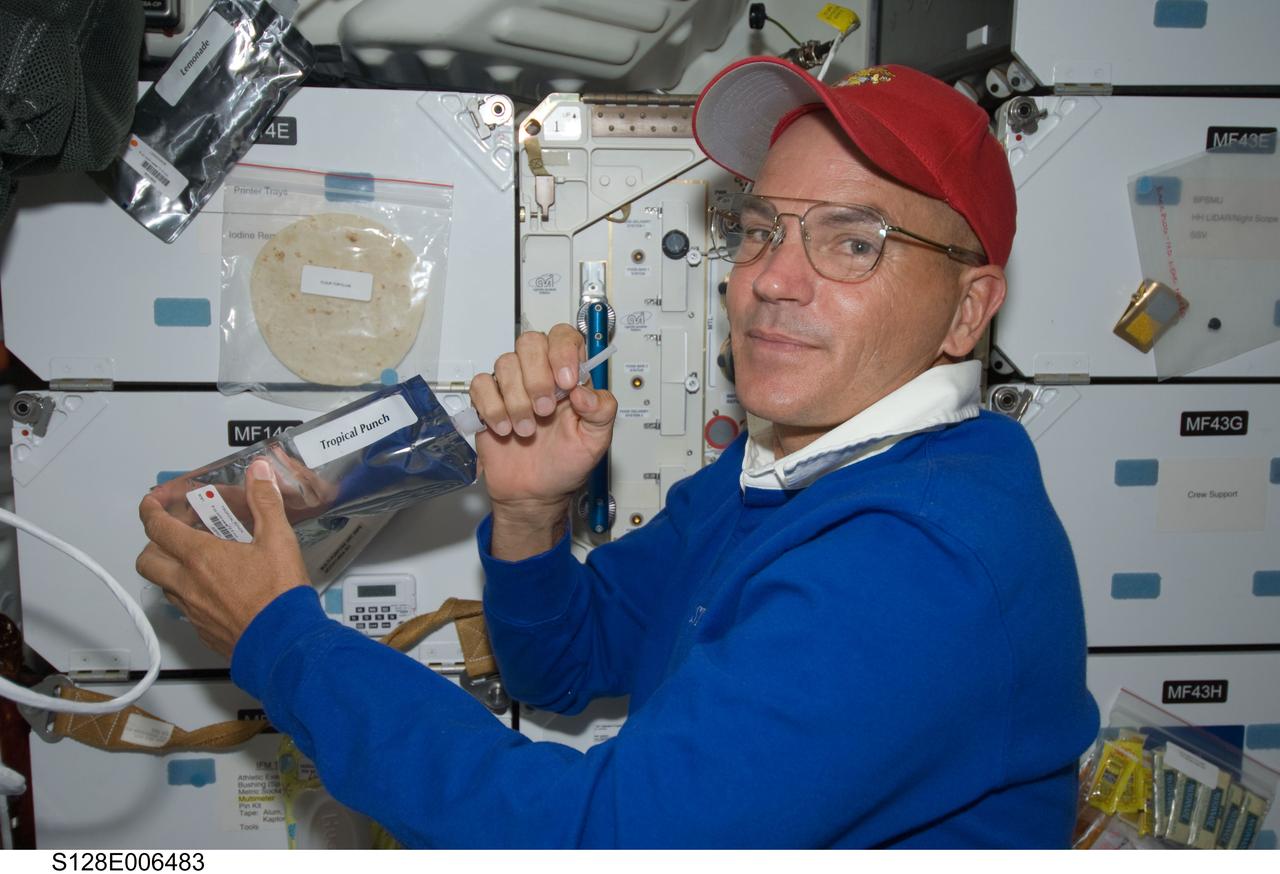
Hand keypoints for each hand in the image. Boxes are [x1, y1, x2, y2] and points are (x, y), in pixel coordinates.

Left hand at [136, 459, 310, 657]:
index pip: (157, 526)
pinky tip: (214, 588)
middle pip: (147, 559)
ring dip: (170, 568)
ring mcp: (192, 609)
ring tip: (196, 559)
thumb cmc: (278, 595)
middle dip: (154, 542)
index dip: (151, 509)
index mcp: (200, 556)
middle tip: (175, 532)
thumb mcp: (278, 539)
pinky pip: (183, 607)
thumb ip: (265, 502)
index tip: (154, 502)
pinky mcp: (201, 629)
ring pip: (163, 584)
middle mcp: (187, 583)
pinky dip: (188, 593)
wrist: (283, 642)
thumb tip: (257, 473)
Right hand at [469, 324, 616, 557]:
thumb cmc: (565, 465)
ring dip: (516, 400)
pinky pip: (481, 384)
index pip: (566, 337)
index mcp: (569, 377)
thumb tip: (586, 392)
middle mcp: (540, 375)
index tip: (566, 382)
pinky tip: (505, 428)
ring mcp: (512, 386)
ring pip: (505, 363)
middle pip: (530, 342)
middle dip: (537, 377)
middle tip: (545, 410)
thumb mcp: (596, 442)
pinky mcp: (488, 401)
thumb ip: (602, 412)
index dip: (563, 351)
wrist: (534, 494)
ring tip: (527, 430)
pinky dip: (492, 408)